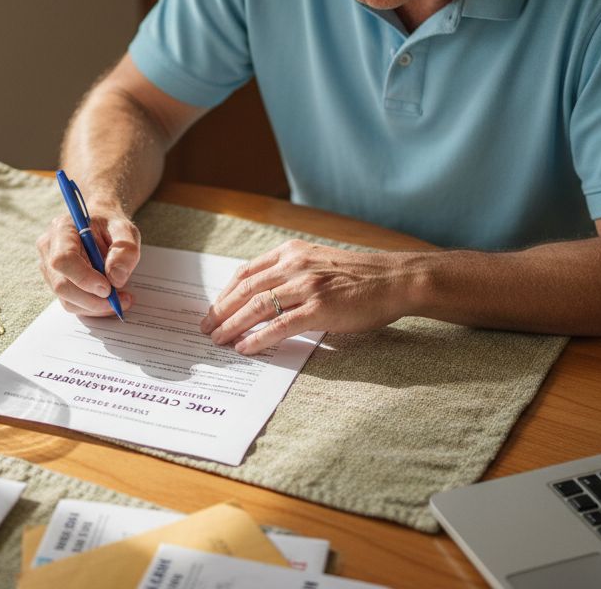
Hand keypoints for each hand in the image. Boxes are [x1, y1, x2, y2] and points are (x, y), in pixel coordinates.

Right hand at [36, 210, 140, 320]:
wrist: (100, 223)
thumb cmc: (110, 224)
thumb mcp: (125, 229)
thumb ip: (125, 249)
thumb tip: (116, 278)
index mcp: (62, 229)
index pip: (63, 260)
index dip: (84, 278)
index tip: (108, 288)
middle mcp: (49, 249)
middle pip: (62, 285)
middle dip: (93, 300)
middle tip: (121, 300)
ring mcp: (49, 268)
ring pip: (67, 299)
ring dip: (95, 306)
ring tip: (121, 299)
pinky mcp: (56, 282)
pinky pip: (71, 302)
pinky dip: (93, 307)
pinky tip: (110, 300)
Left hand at [199, 239, 412, 354]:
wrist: (394, 280)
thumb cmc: (360, 276)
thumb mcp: (320, 262)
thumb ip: (293, 272)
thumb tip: (265, 297)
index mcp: (292, 252)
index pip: (246, 272)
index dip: (225, 293)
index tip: (213, 309)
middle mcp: (295, 265)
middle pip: (245, 289)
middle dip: (220, 311)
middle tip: (206, 329)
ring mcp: (307, 286)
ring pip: (256, 307)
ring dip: (232, 326)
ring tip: (218, 340)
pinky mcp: (319, 308)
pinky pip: (279, 325)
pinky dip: (258, 338)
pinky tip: (245, 348)